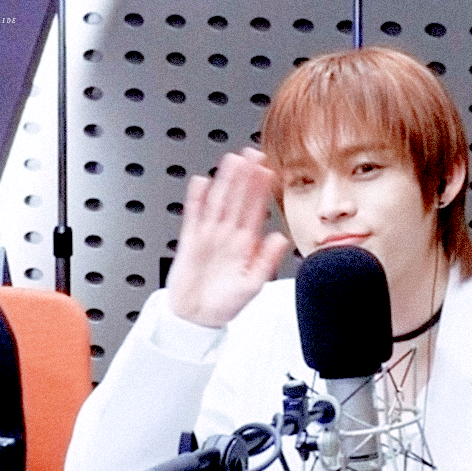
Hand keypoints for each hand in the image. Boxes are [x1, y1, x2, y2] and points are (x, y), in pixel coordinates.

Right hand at [167, 148, 290, 326]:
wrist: (196, 318)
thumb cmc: (224, 303)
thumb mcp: (253, 284)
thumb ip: (267, 261)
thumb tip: (281, 238)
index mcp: (245, 244)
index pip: (255, 210)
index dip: (262, 190)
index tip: (269, 171)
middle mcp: (228, 236)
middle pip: (238, 199)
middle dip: (245, 176)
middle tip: (252, 153)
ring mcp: (209, 236)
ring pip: (218, 202)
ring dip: (224, 181)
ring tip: (231, 160)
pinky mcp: (190, 241)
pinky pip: (193, 216)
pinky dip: (196, 200)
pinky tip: (200, 182)